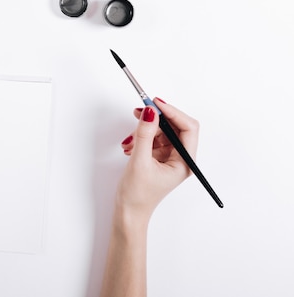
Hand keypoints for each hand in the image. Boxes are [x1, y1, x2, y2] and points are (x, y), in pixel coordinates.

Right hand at [116, 98, 198, 219]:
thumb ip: (144, 134)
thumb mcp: (139, 161)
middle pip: (173, 127)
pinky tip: (130, 147)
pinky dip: (139, 139)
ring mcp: (169, 157)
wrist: (128, 212)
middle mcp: (180, 158)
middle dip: (154, 120)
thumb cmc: (137, 195)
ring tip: (129, 143)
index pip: (188, 128)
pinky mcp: (158, 157)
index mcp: (185, 162)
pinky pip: (152, 138)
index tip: (155, 103)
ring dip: (143, 131)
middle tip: (138, 113)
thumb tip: (148, 111)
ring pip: (160, 131)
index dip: (172, 112)